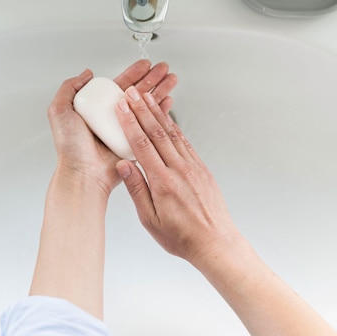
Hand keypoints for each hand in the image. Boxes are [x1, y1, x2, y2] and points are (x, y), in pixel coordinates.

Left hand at [47, 60, 176, 195]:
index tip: (145, 64)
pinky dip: (161, 113)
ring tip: (171, 79)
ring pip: (147, 106)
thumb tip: (86, 73)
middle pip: (137, 93)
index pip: (119, 86)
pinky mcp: (135, 143)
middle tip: (163, 68)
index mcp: (97, 109)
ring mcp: (125, 131)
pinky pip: (151, 125)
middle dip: (152, 78)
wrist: (83, 173)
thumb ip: (69, 88)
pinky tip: (168, 102)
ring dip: (160, 91)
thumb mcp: (60, 110)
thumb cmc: (70, 147)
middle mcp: (113, 118)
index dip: (134, 73)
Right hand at [114, 86, 238, 262]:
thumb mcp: (150, 220)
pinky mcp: (202, 168)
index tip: (121, 107)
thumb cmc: (182, 237)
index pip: (142, 145)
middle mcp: (180, 170)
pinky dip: (174, 127)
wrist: (215, 243)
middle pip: (157, 132)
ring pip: (172, 133)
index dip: (130, 123)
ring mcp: (193, 167)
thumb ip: (137, 190)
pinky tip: (166, 119)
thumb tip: (123, 166)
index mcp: (163, 182)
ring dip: (158, 113)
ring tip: (147, 97)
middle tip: (131, 93)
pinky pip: (185, 142)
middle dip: (142, 109)